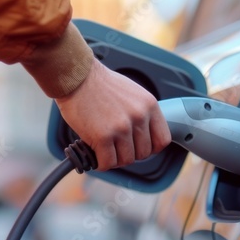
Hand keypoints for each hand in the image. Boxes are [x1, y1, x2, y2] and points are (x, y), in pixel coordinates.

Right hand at [55, 60, 171, 170]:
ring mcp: (121, 128)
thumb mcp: (132, 93)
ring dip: (114, 158)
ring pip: (126, 160)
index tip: (139, 147)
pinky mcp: (103, 137)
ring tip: (104, 149)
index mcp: (149, 105)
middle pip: (143, 153)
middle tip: (116, 147)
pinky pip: (108, 162)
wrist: (76, 76)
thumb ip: (141, 112)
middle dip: (129, 153)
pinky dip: (101, 163)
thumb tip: (143, 134)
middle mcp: (139, 116)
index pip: (162, 139)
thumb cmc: (99, 83)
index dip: (151, 148)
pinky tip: (95, 154)